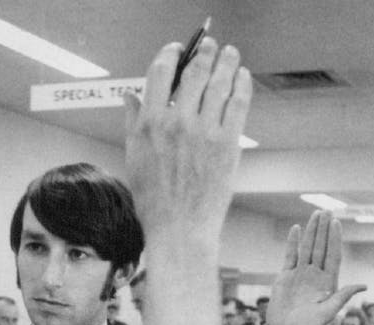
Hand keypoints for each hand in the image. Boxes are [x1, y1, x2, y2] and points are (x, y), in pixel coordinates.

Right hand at [123, 37, 251, 259]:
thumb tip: (130, 95)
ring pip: (219, 83)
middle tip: (211, 46)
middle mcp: (176, 123)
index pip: (160, 72)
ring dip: (227, 62)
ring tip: (230, 54)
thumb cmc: (154, 200)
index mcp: (149, 123)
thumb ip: (133, 122)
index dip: (171, 53)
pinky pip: (238, 104)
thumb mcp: (134, 158)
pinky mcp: (227, 145)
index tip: (179, 49)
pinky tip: (243, 77)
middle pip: (194, 72)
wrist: (179, 230)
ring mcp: (204, 133)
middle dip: (204, 52)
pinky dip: (242, 85)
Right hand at [266, 211, 365, 324]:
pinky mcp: (285, 276)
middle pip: (321, 247)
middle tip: (326, 210)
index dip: (335, 239)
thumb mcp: (329, 311)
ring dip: (311, 231)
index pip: (333, 255)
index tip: (336, 222)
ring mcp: (300, 274)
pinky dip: (293, 242)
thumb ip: (343, 295)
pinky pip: (290, 255)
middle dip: (323, 229)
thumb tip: (363, 285)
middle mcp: (315, 275)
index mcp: (328, 282)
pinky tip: (296, 229)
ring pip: (307, 248)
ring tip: (315, 215)